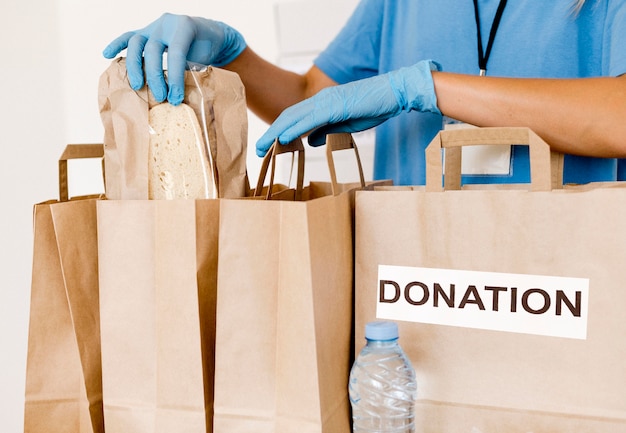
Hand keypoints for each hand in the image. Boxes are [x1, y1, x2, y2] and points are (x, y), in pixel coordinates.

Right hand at [102, 13, 245, 104]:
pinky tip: (107, 55)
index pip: (175, 54)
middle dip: (155, 76)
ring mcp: (154, 26)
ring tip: (137, 86)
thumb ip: (192, 73)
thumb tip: (177, 99)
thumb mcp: (206, 58)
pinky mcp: (146, 31)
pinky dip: (117, 45)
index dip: (174, 78)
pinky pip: (128, 36)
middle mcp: (166, 24)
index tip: (175, 98)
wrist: (210, 33)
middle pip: (153, 49)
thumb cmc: (208, 49)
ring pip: (136, 43)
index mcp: (185, 27)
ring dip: (134, 66)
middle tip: (159, 97)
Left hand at [255, 60, 440, 156]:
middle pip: (288, 117)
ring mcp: (326, 101)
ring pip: (294, 117)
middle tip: (256, 150)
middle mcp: (319, 101)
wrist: (394, 93)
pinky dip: (294, 129)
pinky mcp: (334, 105)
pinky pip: (310, 119)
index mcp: (322, 105)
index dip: (279, 132)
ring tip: (262, 146)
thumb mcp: (346, 125)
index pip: (295, 119)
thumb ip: (328, 131)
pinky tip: (283, 138)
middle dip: (270, 134)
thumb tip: (312, 141)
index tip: (267, 147)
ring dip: (276, 133)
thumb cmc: (374, 107)